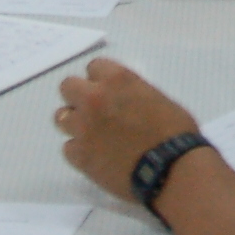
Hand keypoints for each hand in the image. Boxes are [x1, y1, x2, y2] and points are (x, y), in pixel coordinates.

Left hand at [56, 58, 200, 201]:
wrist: (169, 167)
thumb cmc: (174, 129)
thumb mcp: (156, 98)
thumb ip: (132, 93)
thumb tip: (123, 100)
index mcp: (117, 80)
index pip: (93, 66)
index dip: (101, 79)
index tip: (110, 90)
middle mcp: (94, 99)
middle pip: (67, 87)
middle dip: (79, 96)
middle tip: (95, 110)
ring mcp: (83, 127)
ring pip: (61, 117)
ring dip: (75, 122)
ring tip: (93, 134)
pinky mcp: (79, 155)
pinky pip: (68, 147)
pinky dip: (80, 149)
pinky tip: (97, 155)